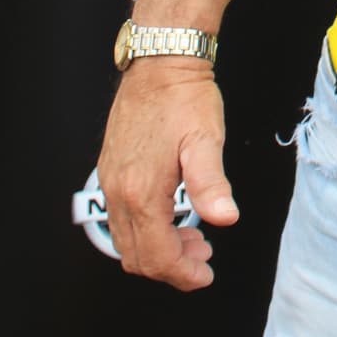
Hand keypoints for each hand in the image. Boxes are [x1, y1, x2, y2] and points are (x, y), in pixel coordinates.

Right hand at [98, 61, 238, 290]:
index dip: (183, 274)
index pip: (158, 256)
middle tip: (202, 257)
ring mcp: (110, 181)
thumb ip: (211, 183)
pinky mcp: (110, 169)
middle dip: (171, 267)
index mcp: (142, 192)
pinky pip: (120, 218)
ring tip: (191, 238)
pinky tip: (169, 216)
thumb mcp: (206, 140)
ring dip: (157, 250)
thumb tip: (225, 218)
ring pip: (125, 241)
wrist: (160, 62)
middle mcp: (119, 192)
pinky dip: (143, 231)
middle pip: (137, 257)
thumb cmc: (184, 98)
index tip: (205, 274)